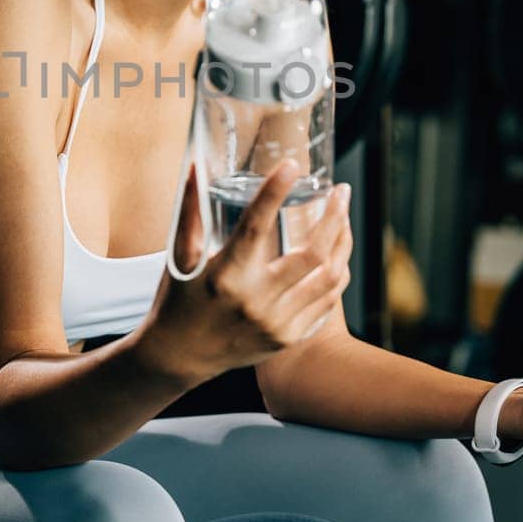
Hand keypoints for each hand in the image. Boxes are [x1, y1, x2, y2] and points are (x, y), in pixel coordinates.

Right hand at [136, 161, 351, 384]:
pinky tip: (338, 255)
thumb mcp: (180, 256)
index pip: (255, 226)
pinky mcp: (287, 337)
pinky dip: (337, 274)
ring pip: (329, 277)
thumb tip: (196, 165)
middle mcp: (255, 300)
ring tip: (344, 219)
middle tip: (341, 190)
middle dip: (334, 216)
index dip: (274, 192)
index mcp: (226, 275)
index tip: (291, 166)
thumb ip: (192, 210)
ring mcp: (275, 323)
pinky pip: (327, 302)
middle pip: (313, 253)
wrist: (179, 356)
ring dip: (343, 243)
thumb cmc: (178, 299)